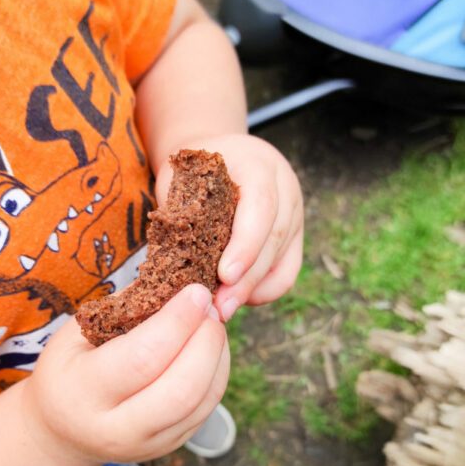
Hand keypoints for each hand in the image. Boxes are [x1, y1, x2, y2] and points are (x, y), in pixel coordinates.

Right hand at [23, 284, 228, 464]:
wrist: (62, 430)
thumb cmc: (71, 367)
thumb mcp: (77, 333)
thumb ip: (124, 310)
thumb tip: (176, 281)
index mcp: (84, 392)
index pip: (143, 357)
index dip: (178, 321)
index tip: (196, 290)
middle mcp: (115, 428)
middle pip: (182, 389)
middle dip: (206, 341)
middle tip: (210, 306)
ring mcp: (147, 444)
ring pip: (202, 401)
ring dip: (217, 355)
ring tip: (211, 322)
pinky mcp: (171, 445)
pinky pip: (208, 408)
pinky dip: (218, 371)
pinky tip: (211, 346)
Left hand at [155, 134, 303, 320]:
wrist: (221, 156)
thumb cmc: (193, 172)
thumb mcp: (181, 178)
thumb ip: (181, 209)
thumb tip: (169, 259)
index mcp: (257, 164)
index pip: (261, 206)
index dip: (245, 244)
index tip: (225, 276)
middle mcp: (285, 188)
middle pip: (274, 239)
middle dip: (247, 279)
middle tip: (220, 307)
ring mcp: (294, 214)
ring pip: (283, 260)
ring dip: (252, 290)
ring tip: (222, 309)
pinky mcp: (295, 238)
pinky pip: (286, 273)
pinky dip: (263, 291)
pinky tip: (238, 298)